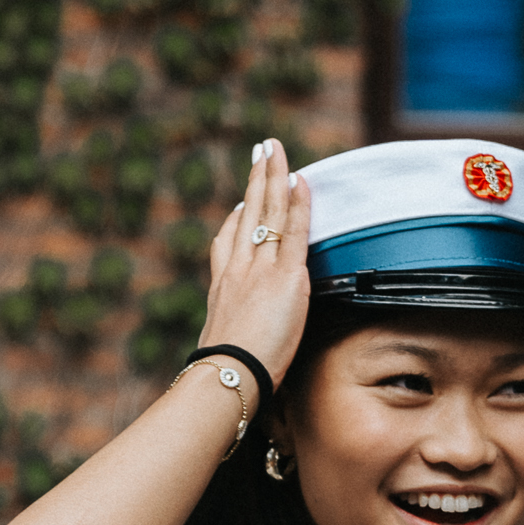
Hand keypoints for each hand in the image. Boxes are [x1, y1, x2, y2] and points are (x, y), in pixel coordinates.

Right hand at [200, 138, 312, 383]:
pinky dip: (298, 203)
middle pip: (246, 214)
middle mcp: (238, 269)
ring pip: (267, 212)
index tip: (238, 204)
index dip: (234, 220)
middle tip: (260, 152)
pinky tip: (301, 181)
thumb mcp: (224, 345)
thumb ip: (234, 331)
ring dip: (273, 176)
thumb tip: (236, 336)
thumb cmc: (226, 374)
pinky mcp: (286, 276)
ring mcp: (260, 268)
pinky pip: (294, 230)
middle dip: (254, 181)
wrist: (228, 374)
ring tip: (275, 150)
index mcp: (222, 287)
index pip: (227, 244)